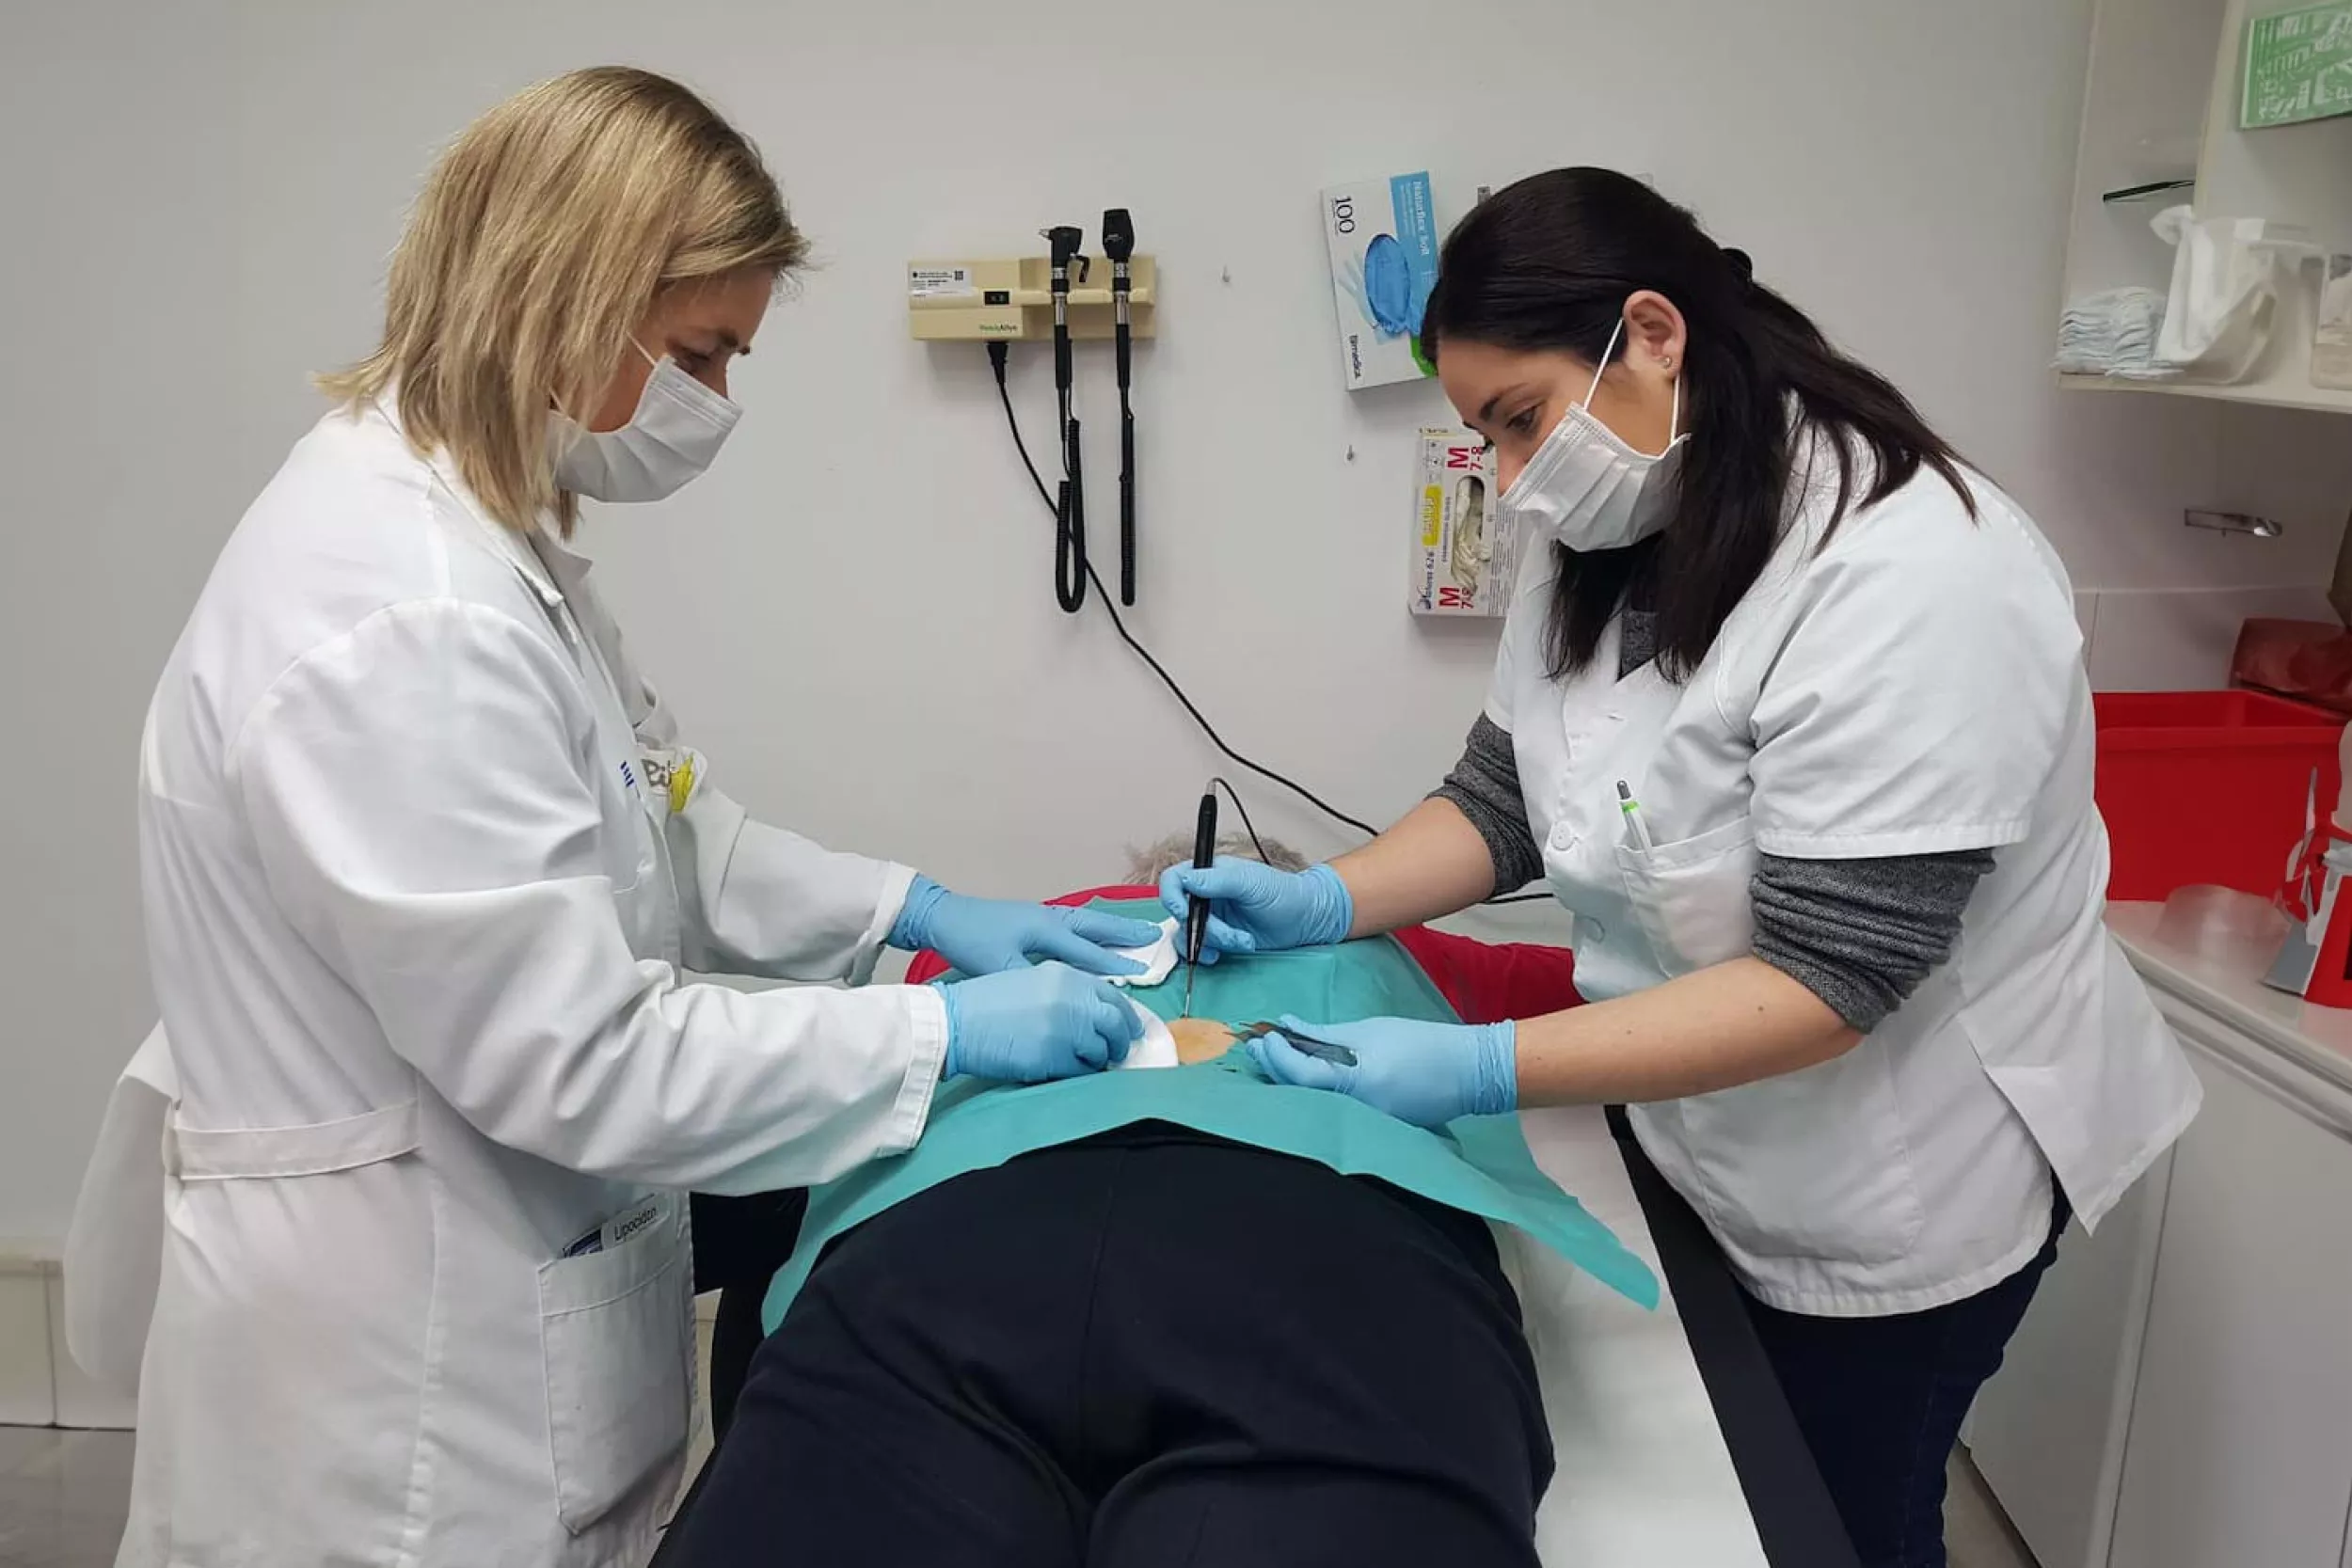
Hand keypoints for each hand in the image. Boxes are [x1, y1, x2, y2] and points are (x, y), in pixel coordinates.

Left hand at [892, 877, 1160, 976]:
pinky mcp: (1033, 918)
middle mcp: (1049, 918)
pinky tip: (1097, 932)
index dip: (1114, 963)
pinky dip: (1094, 927)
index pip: (1087, 950)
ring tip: (1137, 930)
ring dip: (1113, 927)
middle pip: (1096, 926)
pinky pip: (1075, 922)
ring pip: (1087, 921)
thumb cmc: (969, 941)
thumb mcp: (998, 966)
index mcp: (1045, 929)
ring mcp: (1042, 915)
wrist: (942, 916)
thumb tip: (1059, 994)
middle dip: (1125, 932)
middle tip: (1155, 935)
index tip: (1141, 971)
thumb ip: (1029, 980)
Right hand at [936, 963, 1143, 1081]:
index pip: (1112, 995)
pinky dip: (1080, 1074)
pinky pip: (1081, 1071)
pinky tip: (1067, 1071)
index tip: (1131, 1027)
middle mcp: (1071, 999)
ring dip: (1098, 1060)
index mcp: (1066, 975)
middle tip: (1118, 1052)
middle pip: (1115, 1023)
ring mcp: (1064, 1029)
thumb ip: (1066, 992)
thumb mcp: (1031, 981)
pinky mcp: (1053, 1057)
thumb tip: (1096, 1016)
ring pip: (1101, 1050)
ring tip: (1086, 1063)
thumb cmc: (986, 1002)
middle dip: (1121, 1040)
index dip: (1126, 1014)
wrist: (955, 1021)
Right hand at [1157, 860, 1351, 960]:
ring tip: (1241, 941)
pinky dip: (1209, 953)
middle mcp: (1206, 895)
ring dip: (1212, 942)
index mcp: (1209, 873)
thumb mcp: (1249, 881)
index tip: (1185, 912)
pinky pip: (1199, 948)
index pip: (1174, 880)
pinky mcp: (1219, 939)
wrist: (1305, 919)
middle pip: (1180, 912)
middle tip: (1227, 934)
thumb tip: (1186, 881)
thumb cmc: (1283, 893)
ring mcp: (1211, 918)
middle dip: (1202, 928)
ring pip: (1188, 934)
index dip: (1172, 897)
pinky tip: (1228, 953)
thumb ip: (1216, 880)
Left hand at [1248, 1014, 1516, 1127]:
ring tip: (1270, 1057)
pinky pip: (1329, 1110)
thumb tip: (1287, 1025)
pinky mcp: (1368, 1129)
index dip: (1278, 1056)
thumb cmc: (1419, 1044)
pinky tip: (1300, 1074)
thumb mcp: (1368, 1031)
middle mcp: (1354, 1111)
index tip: (1265, 1036)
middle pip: (1299, 1095)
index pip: (1302, 1075)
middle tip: (1255, 1046)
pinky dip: (1310, 1091)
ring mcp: (1361, 1124)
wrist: (1467, 1072)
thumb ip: (1324, 1033)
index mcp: (1356, 1082)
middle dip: (1274, 1070)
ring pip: (1311, 1104)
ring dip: (1288, 1080)